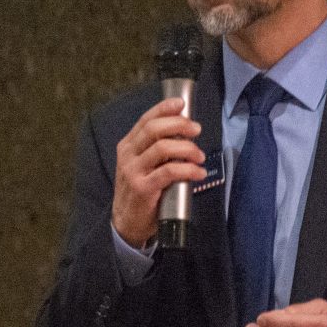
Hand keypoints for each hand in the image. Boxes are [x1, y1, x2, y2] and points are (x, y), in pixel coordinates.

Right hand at [111, 97, 205, 246]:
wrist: (127, 222)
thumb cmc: (141, 191)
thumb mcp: (142, 165)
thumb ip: (156, 150)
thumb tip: (184, 134)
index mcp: (128, 146)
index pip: (145, 120)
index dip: (163, 108)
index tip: (181, 104)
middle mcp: (128, 155)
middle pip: (154, 130)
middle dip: (179, 125)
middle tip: (196, 130)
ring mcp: (134, 171)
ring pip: (163, 148)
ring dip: (187, 149)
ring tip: (200, 156)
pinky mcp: (143, 188)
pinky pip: (169, 171)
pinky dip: (188, 169)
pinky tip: (198, 173)